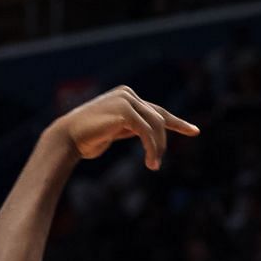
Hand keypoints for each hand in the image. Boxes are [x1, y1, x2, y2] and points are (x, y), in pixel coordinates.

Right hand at [50, 85, 198, 169]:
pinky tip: (150, 162)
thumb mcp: (114, 132)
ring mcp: (126, 100)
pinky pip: (147, 130)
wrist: (66, 138)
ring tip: (153, 166)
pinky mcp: (124, 111)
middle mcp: (128, 95)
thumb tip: (147, 136)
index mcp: (126, 97)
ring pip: (156, 125)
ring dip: (157, 148)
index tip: (194, 131)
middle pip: (159, 119)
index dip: (177, 122)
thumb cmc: (86, 139)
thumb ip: (130, 128)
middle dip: (162, 143)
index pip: (156, 111)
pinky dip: (151, 147)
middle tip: (156, 164)